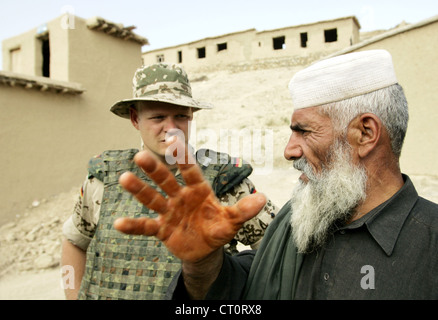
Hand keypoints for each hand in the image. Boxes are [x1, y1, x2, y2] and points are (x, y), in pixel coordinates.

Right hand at [114, 139, 266, 261]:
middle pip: (166, 180)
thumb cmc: (218, 228)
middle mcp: (180, 197)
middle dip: (155, 169)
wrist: (206, 248)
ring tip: (124, 178)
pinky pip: (146, 226)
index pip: (190, 170)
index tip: (174, 139)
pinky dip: (133, 226)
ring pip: (152, 199)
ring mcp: (169, 212)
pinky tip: (118, 224)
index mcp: (198, 190)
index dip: (183, 156)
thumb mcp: (232, 221)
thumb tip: (263, 198)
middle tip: (140, 155)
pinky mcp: (162, 229)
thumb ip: (244, 210)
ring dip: (139, 189)